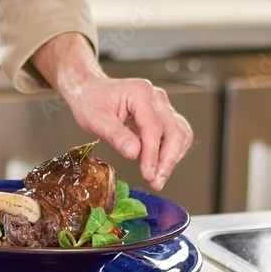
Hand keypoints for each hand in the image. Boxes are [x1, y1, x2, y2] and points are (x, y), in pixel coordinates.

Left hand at [62, 76, 192, 190]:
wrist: (90, 90)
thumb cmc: (91, 100)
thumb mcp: (96, 120)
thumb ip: (116, 136)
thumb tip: (134, 153)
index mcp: (140, 93)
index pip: (153, 128)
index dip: (152, 154)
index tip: (148, 173)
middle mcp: (155, 98)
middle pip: (175, 131)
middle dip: (168, 160)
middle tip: (156, 181)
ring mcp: (161, 106)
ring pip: (180, 133)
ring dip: (172, 157)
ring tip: (157, 177)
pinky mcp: (161, 116)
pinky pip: (175, 135)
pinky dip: (171, 152)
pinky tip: (158, 164)